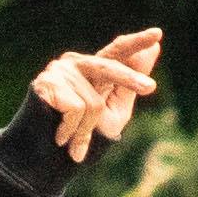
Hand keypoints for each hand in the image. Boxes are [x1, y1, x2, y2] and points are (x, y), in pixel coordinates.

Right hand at [31, 28, 160, 159]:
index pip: (117, 51)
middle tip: (150, 88)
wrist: (41, 161)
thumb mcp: (112, 112)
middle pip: (109, 68)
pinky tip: (59, 138)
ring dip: (85, 131)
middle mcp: (75, 64)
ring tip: (73, 145)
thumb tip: (153, 49)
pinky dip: (70, 130)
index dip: (136, 42)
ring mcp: (59, 72)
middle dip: (129, 79)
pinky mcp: (46, 84)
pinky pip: (75, 109)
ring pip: (92, 102)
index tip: (157, 36)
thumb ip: (130, 85)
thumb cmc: (78, 137)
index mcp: (92, 68)